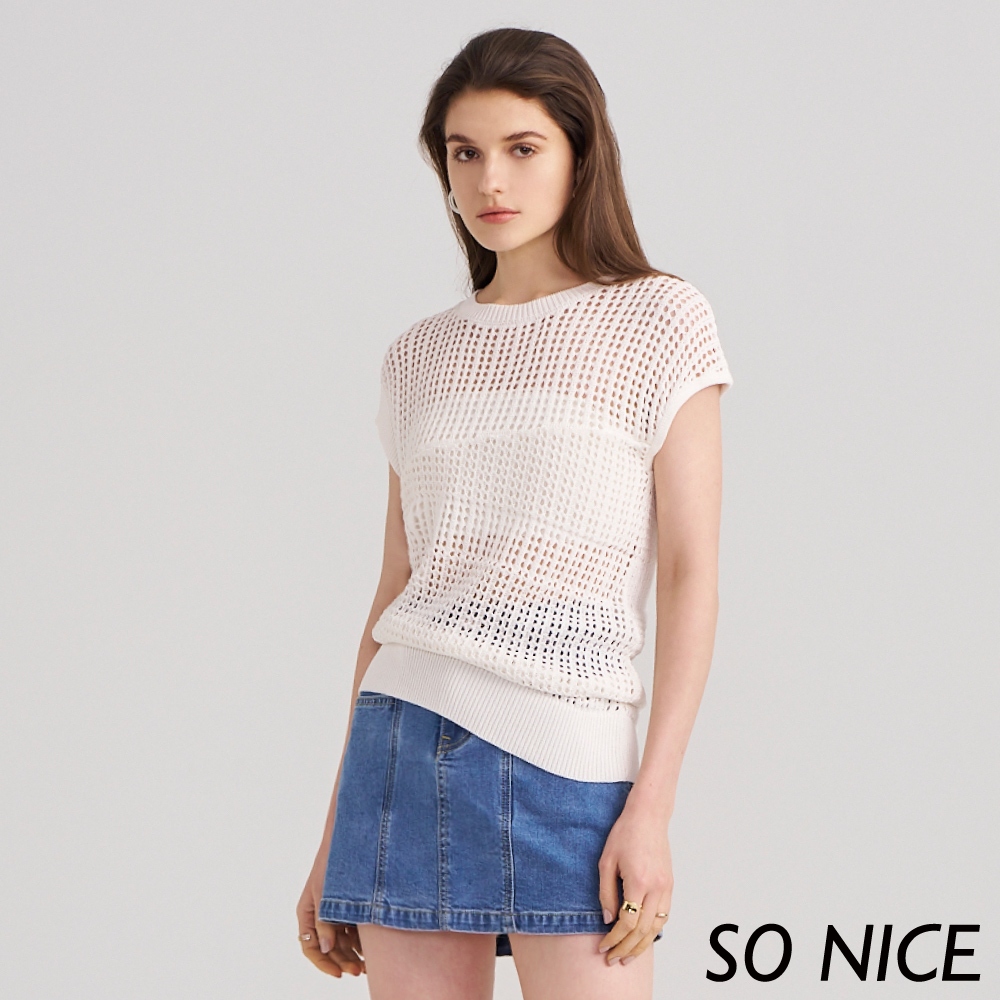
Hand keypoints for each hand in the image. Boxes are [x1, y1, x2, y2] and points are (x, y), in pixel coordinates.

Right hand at [296, 854, 365, 976]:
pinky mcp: (349, 908)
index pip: (310, 948)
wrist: (352, 839)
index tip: (339, 974)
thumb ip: (324, 921)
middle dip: (342, 962)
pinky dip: (360, 944)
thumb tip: (326, 948)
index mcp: (307, 913)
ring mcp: (334, 913)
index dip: (323, 964)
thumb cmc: (333, 862)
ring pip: (342, 943)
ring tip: (368, 967)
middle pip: (328, 949)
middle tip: (359, 971)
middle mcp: (319, 916)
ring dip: (352, 956)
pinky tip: (372, 953)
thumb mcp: (325, 892)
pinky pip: (353, 932)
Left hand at [596, 799, 672, 965]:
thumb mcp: (606, 861)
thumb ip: (606, 892)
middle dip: (626, 948)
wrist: (648, 817)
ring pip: (656, 927)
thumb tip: (607, 919)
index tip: (603, 946)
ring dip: (642, 945)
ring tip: (628, 956)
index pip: (627, 922)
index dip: (614, 938)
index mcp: (638, 881)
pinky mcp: (670, 884)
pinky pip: (664, 915)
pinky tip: (643, 937)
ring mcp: (666, 887)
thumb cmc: (624, 834)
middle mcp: (656, 887)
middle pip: (643, 930)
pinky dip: (653, 930)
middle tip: (612, 959)